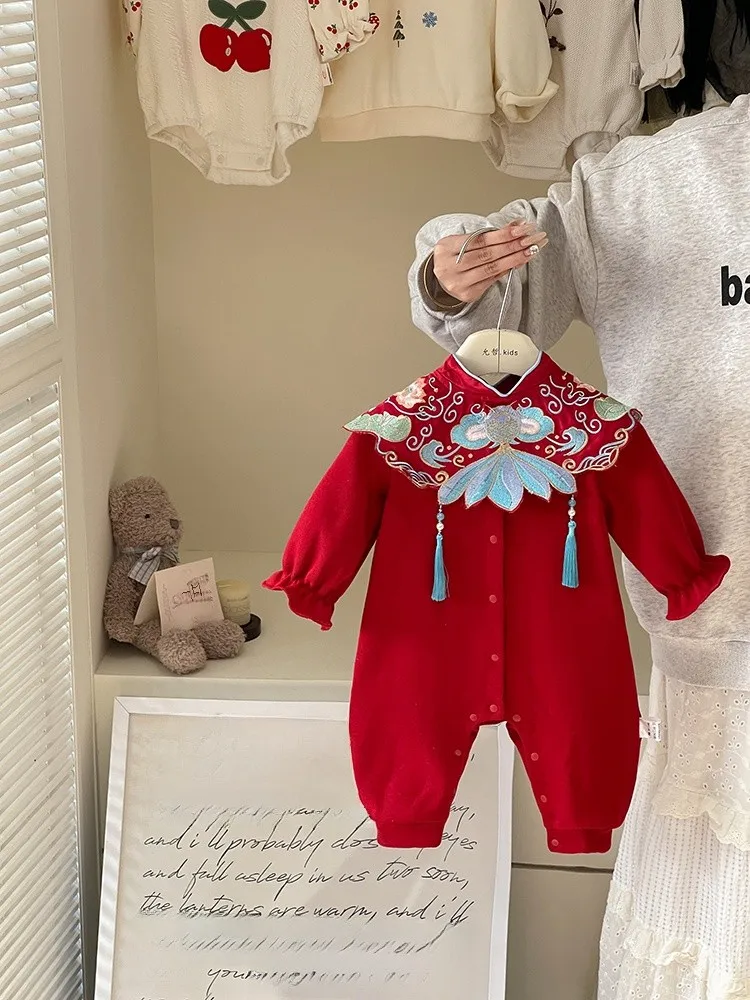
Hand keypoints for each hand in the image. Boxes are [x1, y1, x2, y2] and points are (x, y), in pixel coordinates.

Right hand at [432, 221, 547, 303]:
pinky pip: (492, 280)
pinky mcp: (468, 294)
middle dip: (513, 245)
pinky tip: (519, 261)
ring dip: (515, 258)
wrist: (440, 279)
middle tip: (532, 238)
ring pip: (492, 268)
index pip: (480, 239)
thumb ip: (487, 234)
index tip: (522, 228)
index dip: (503, 234)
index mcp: (446, 248)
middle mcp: (449, 267)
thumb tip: (517, 225)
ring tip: (531, 249)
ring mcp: (458, 283)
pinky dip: (507, 269)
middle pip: (487, 254)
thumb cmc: (454, 256)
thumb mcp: (463, 240)